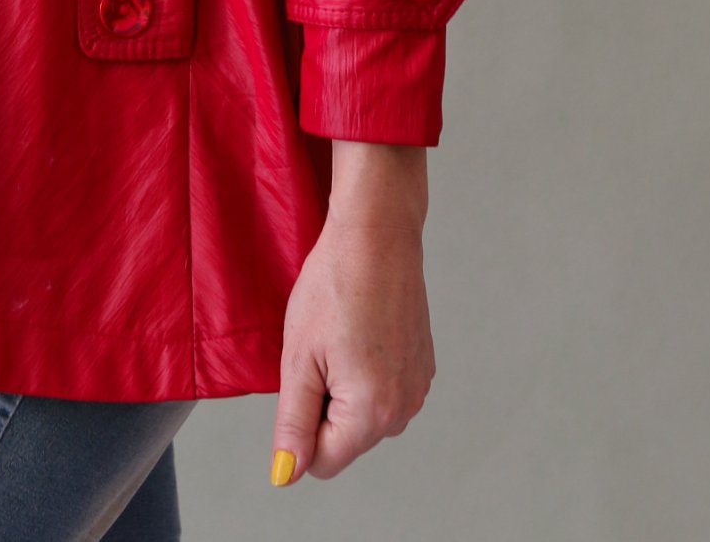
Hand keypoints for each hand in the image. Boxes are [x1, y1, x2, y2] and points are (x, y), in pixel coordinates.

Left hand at [269, 142, 434, 484]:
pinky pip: (383, 390)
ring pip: (363, 415)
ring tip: (340, 335)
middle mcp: (404, 409)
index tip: (302, 375)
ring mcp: (418, 387)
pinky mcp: (423, 366)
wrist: (377, 234)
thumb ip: (293, 423)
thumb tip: (286, 474)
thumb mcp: (298, 357)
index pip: (322, 462)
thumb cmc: (334, 285)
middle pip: (345, 439)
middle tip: (320, 349)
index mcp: (371, 413)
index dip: (300, 425)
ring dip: (344, 388)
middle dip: (323, 405)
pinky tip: (361, 329)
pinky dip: (366, 370)